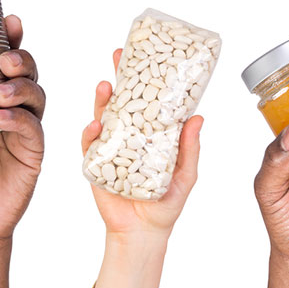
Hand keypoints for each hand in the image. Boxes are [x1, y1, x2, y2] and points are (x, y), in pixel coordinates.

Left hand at [0, 14, 44, 240]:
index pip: (0, 61)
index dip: (8, 38)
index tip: (8, 20)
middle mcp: (8, 107)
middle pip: (25, 71)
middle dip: (20, 57)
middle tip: (3, 59)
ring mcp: (23, 128)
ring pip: (35, 94)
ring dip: (21, 86)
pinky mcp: (32, 150)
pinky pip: (32, 128)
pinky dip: (19, 119)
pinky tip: (2, 117)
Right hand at [82, 49, 201, 238]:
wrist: (144, 233)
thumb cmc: (166, 203)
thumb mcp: (186, 174)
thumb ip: (189, 147)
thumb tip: (199, 117)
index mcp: (151, 134)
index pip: (146, 100)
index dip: (144, 78)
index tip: (145, 54)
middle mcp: (128, 136)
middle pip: (120, 101)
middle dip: (118, 77)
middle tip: (118, 56)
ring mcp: (110, 149)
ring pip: (102, 117)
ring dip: (102, 101)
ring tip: (106, 86)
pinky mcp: (95, 165)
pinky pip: (89, 146)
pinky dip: (90, 134)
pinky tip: (95, 125)